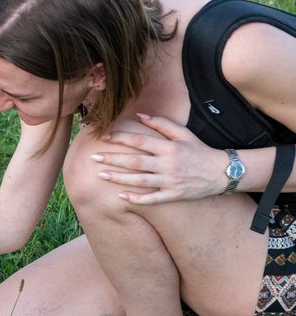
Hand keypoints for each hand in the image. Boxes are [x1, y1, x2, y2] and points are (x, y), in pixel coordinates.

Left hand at [92, 114, 226, 203]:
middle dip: (112, 159)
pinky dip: (137, 198)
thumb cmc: (199, 151)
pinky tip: (121, 196)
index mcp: (169, 148)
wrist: (222, 173)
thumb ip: (162, 124)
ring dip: (119, 178)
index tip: (104, 137)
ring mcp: (170, 181)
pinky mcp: (173, 195)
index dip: (121, 139)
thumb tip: (139, 116)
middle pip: (135, 162)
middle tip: (93, 157)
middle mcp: (168, 164)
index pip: (140, 141)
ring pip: (139, 181)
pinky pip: (152, 198)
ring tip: (101, 175)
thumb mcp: (184, 133)